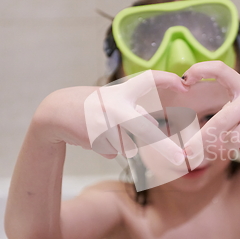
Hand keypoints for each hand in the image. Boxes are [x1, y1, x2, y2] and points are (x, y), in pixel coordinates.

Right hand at [36, 70, 188, 163]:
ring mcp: (104, 123)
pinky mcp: (94, 138)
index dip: (166, 79)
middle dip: (164, 147)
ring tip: (100, 128)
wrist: (56, 111)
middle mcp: (115, 106)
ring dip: (118, 143)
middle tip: (179, 160)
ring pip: (126, 145)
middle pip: (143, 129)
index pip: (148, 78)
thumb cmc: (91, 105)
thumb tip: (155, 126)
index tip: (184, 84)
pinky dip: (105, 147)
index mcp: (122, 92)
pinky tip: (91, 135)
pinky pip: (112, 151)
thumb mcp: (113, 101)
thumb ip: (135, 112)